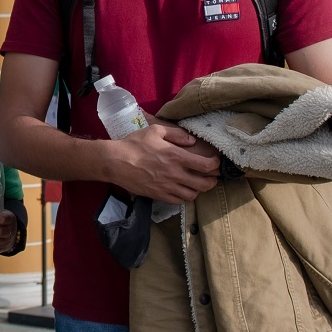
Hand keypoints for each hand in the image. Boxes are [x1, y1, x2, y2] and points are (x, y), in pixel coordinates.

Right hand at [102, 122, 222, 204]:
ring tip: (197, 184)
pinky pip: (177, 201)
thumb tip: (192, 141)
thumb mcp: (155, 131)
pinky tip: (181, 190)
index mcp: (176, 157)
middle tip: (212, 177)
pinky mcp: (158, 195)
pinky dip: (183, 197)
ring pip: (192, 195)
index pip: (205, 165)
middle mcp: (175, 174)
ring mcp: (167, 187)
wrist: (116, 162)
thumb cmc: (135, 144)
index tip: (216, 162)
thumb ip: (176, 134)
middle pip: (203, 184)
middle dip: (212, 181)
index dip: (215, 165)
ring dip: (197, 190)